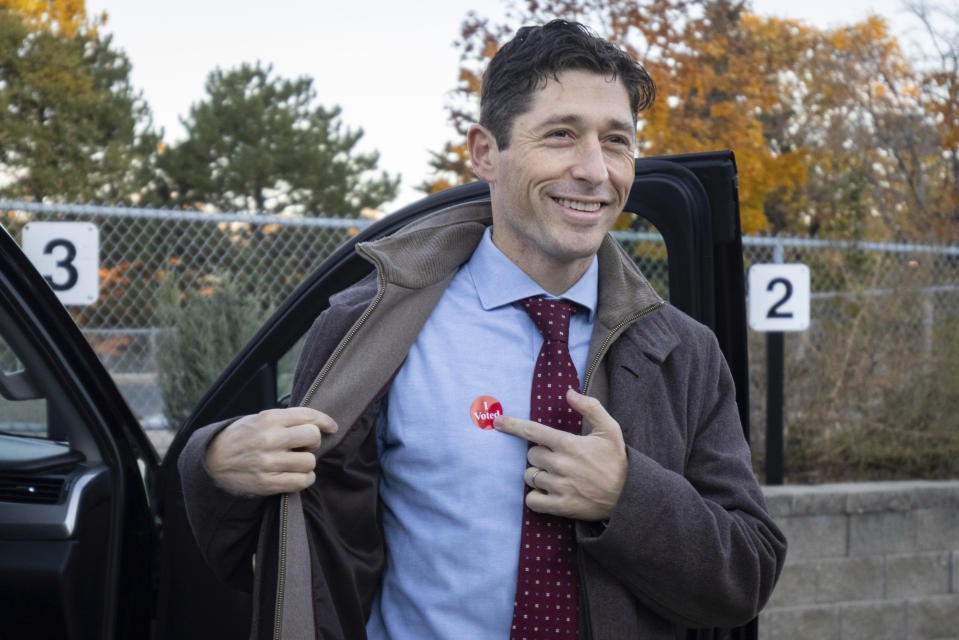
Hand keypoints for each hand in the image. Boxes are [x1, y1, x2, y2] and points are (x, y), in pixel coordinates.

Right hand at [204, 407, 337, 495]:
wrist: (212, 461)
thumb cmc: (241, 437)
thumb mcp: (259, 419)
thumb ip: (285, 419)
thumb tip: (318, 423)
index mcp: (268, 419)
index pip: (308, 416)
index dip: (325, 421)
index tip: (332, 427)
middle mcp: (269, 439)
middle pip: (313, 437)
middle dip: (313, 441)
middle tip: (305, 445)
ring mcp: (268, 463)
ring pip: (309, 461)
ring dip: (308, 462)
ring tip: (297, 461)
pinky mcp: (267, 483)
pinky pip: (301, 481)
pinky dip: (305, 478)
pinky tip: (298, 475)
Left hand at [493, 388, 626, 520]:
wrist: (628, 496)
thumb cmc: (617, 461)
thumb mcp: (609, 429)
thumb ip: (590, 407)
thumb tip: (569, 393)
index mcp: (569, 444)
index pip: (532, 431)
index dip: (512, 425)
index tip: (497, 422)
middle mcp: (561, 464)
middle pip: (530, 455)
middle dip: (539, 454)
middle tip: (556, 458)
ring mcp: (559, 486)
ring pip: (530, 476)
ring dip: (537, 474)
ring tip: (555, 476)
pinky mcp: (560, 506)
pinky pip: (532, 500)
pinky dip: (536, 496)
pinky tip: (548, 492)